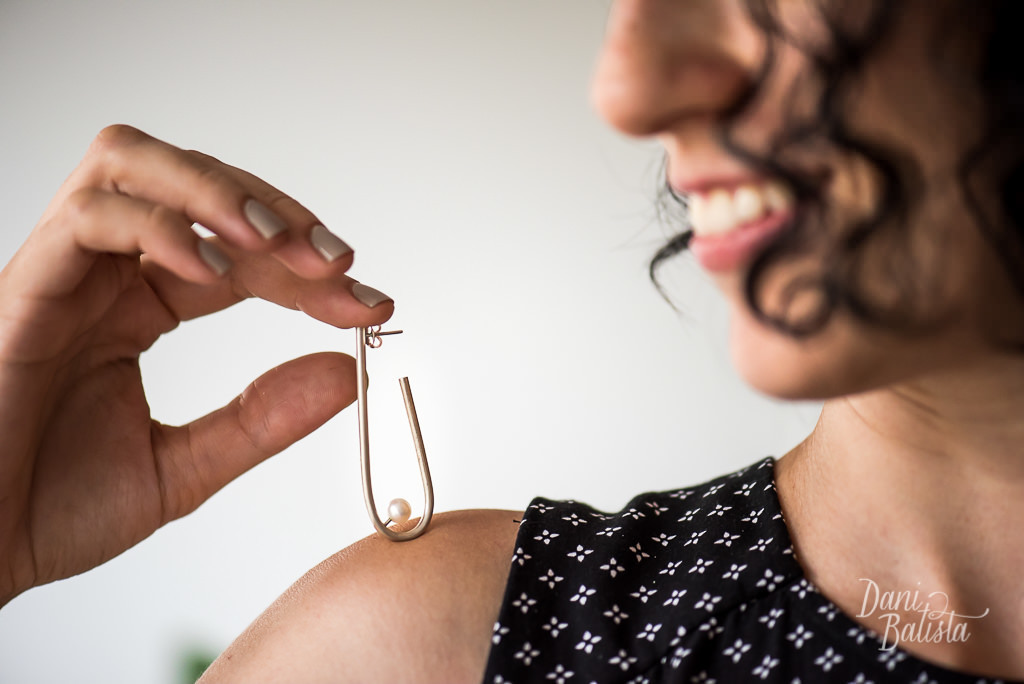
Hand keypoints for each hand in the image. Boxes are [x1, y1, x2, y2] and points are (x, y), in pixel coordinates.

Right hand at [0, 125, 391, 604]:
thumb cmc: (46, 509)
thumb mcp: (182, 467)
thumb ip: (261, 419)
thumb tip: (345, 373)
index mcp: (140, 306)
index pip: (240, 253)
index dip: (307, 270)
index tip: (369, 301)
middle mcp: (104, 275)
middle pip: (199, 190)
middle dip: (279, 215)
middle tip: (340, 263)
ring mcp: (62, 273)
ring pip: (134, 165)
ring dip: (219, 191)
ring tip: (280, 242)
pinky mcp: (24, 288)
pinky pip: (90, 218)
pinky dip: (160, 227)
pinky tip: (214, 273)